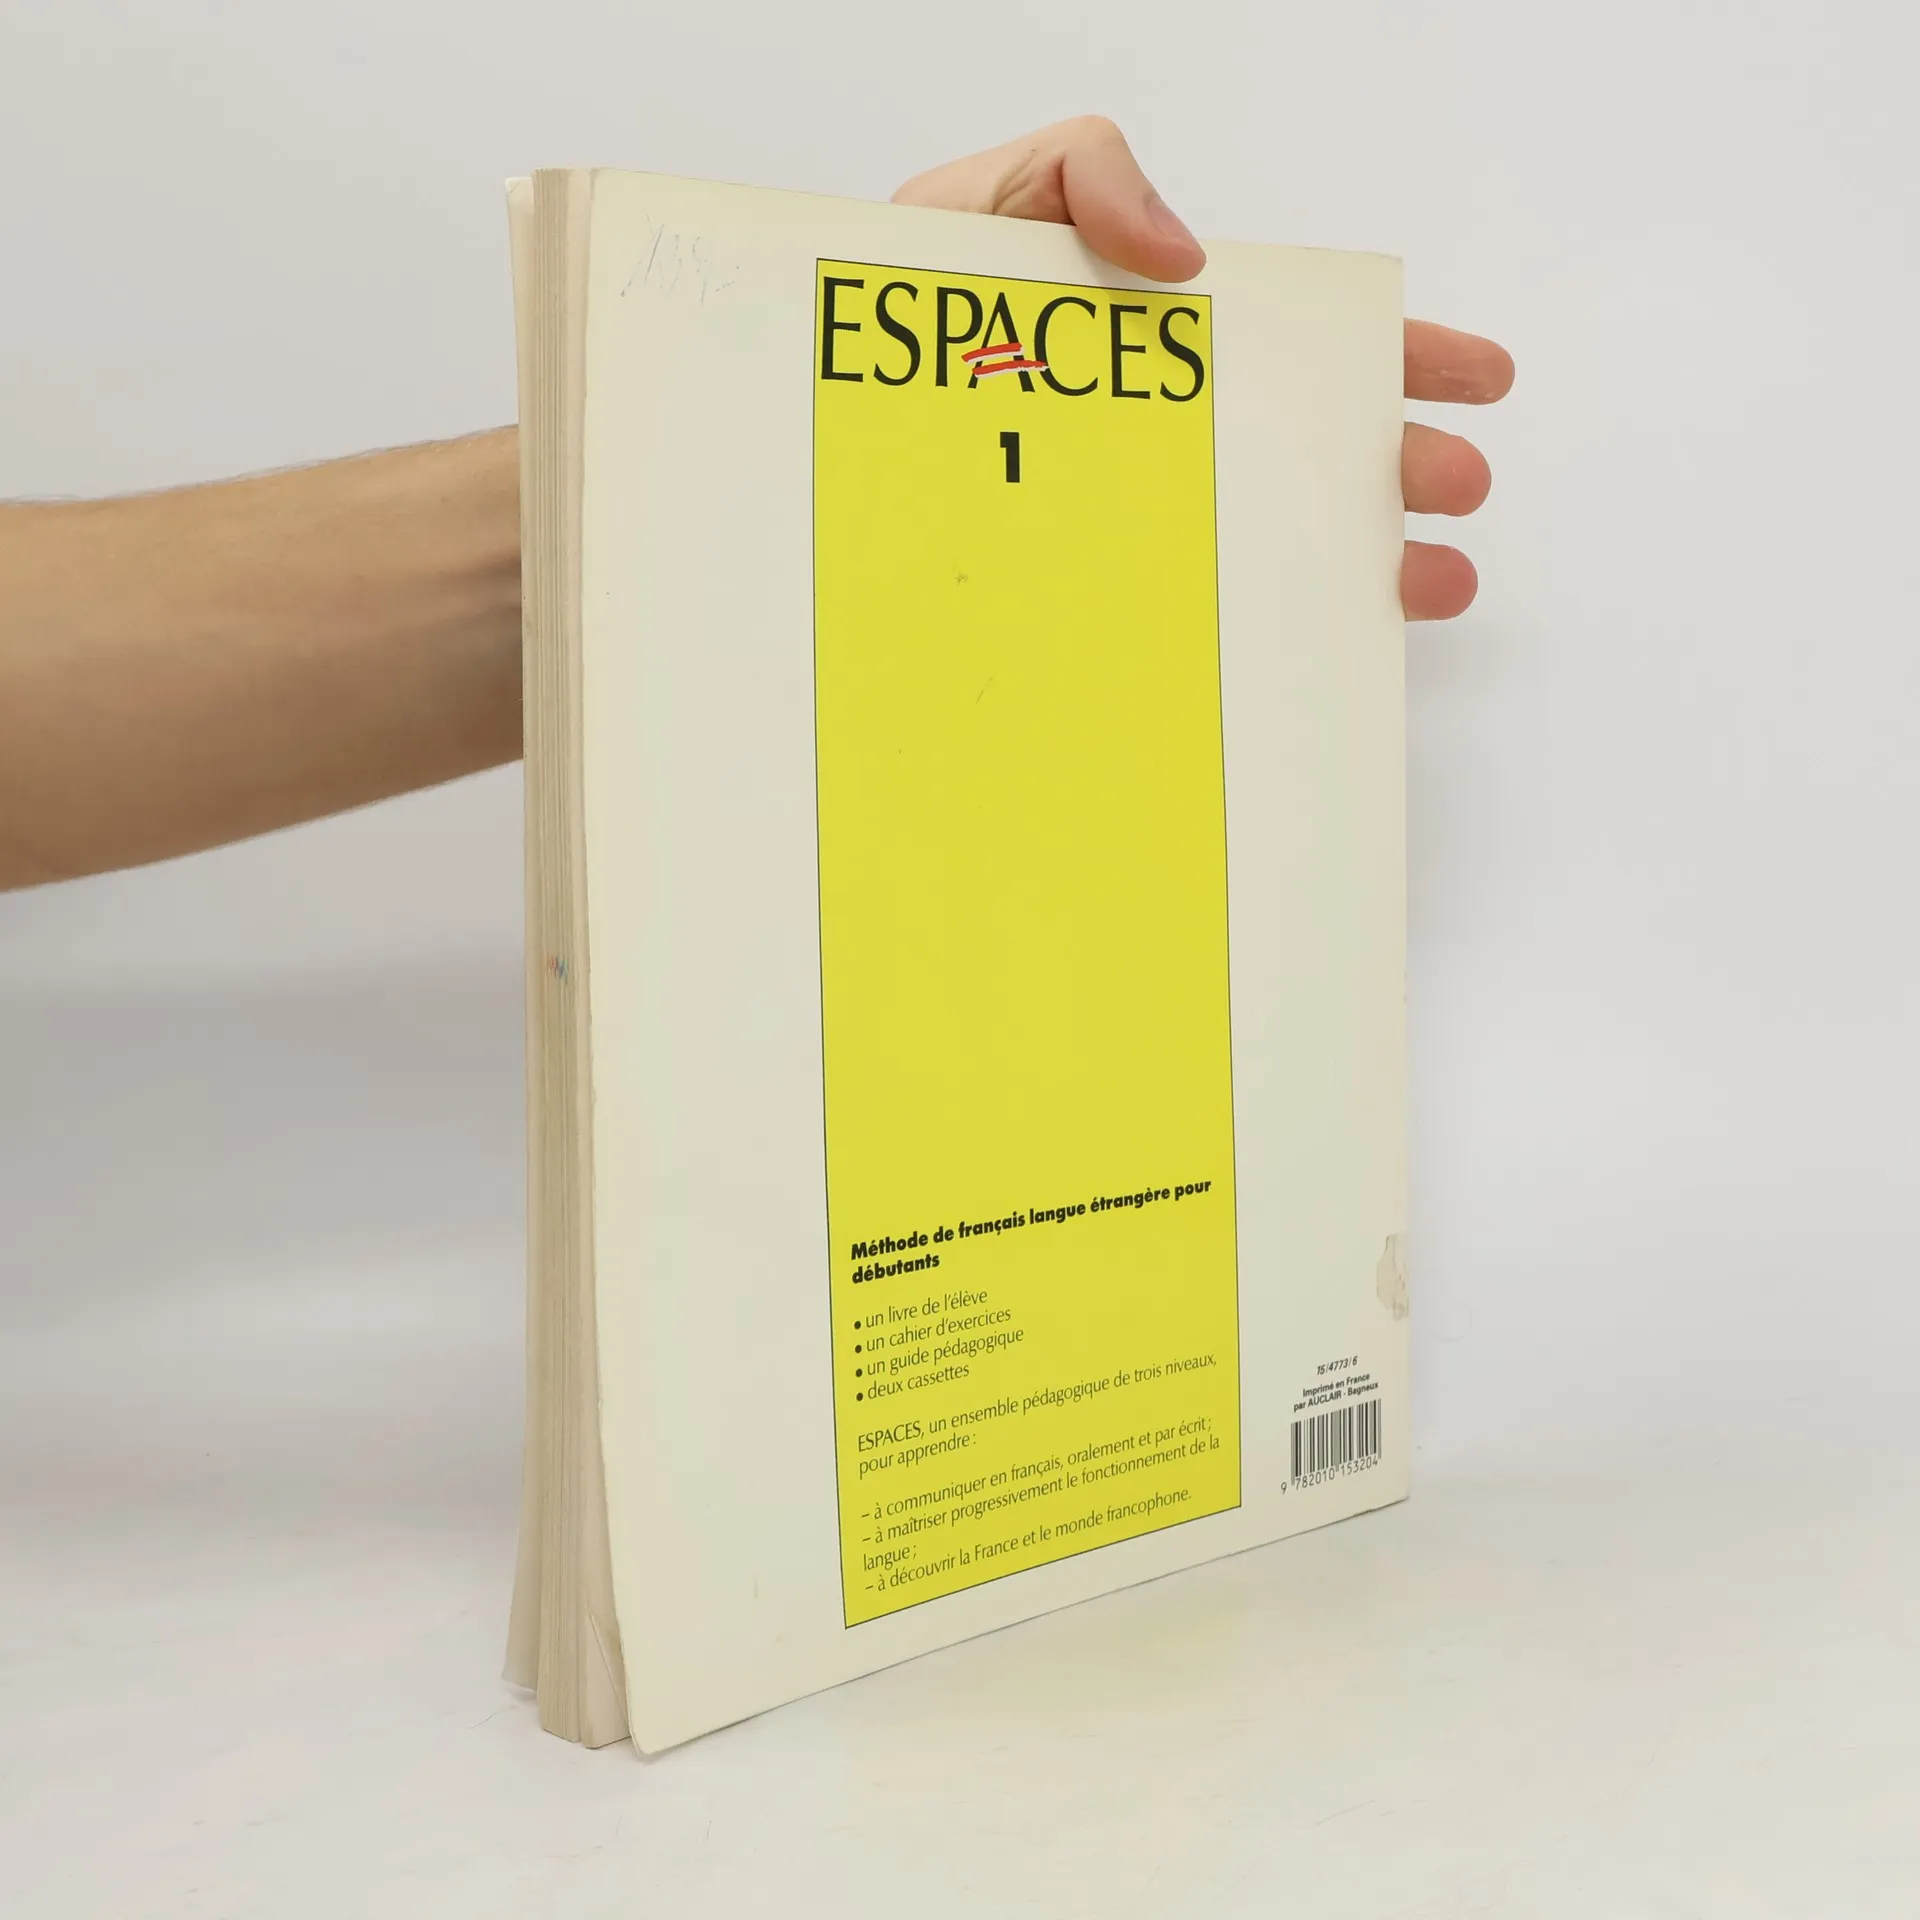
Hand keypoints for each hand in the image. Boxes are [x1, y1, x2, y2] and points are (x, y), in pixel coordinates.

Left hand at [895, 117, 1513, 621]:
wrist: (802, 415)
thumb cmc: (895, 307)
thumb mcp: (986, 200)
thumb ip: (1085, 177)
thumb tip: (1188, 259)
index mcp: (1160, 345)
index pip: (1301, 344)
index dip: (1394, 357)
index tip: (1471, 379)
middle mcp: (1161, 436)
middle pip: (1305, 449)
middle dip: (1396, 466)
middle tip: (1458, 484)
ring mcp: (1129, 518)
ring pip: (1266, 540)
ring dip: (1361, 558)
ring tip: (1429, 577)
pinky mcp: (1085, 591)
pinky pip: (1189, 619)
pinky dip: (1255, 637)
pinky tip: (1314, 646)